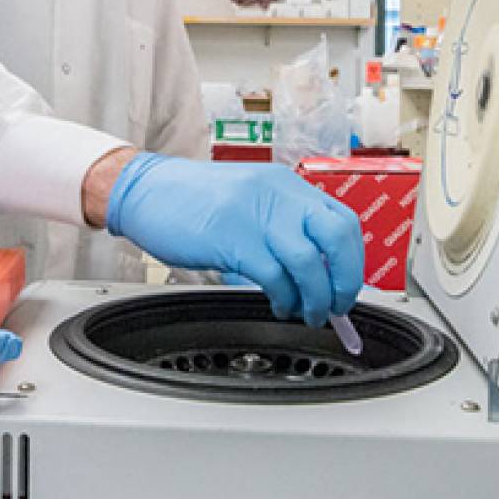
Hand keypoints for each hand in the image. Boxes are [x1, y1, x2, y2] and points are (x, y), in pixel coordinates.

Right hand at [105, 154, 362, 326]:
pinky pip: (273, 277)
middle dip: (344, 280)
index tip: (346, 285)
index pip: (342, 220)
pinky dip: (284, 299)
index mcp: (286, 185)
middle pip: (337, 237)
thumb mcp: (249, 202)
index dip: (352, 260)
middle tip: (336, 304)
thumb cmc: (193, 201)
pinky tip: (278, 305)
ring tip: (306, 313)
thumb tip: (316, 272)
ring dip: (314, 298)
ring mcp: (256, 215)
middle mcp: (278, 194)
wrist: (146, 190)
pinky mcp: (232, 238)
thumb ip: (282, 228)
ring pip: (308, 263)